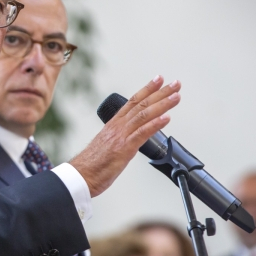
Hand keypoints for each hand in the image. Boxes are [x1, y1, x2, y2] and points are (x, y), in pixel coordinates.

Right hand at [70, 76, 180, 196]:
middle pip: (141, 104)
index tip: (159, 80)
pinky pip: (142, 133)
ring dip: (162, 104)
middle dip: (161, 92)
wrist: (80, 176)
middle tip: (175, 84)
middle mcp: (118, 127)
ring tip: (176, 96)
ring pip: (144, 115)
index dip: (147, 89)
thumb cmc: (92, 165)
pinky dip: (155, 124)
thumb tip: (131, 138)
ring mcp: (121, 136)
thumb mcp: (107, 146)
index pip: (132, 102)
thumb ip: (120, 138)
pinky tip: (166, 118)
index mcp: (114, 125)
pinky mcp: (124, 148)